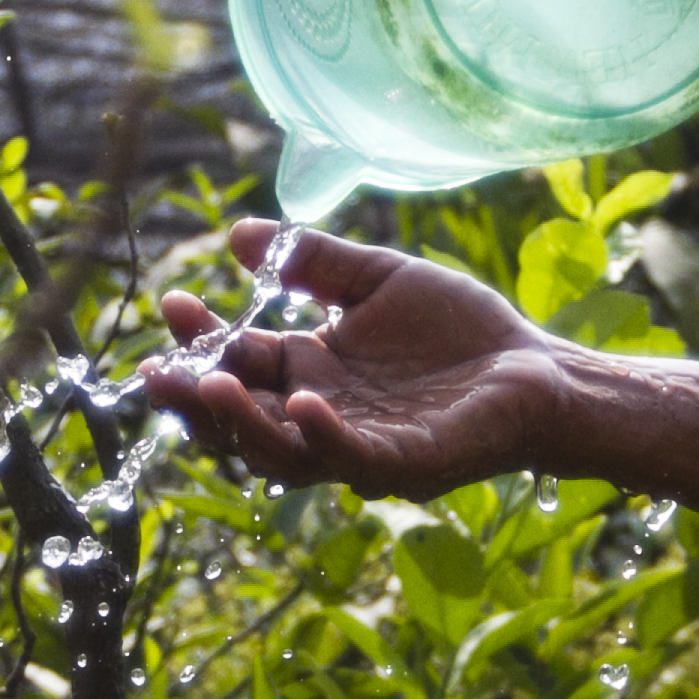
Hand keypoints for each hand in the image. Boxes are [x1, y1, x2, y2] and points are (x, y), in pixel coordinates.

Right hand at [146, 221, 576, 494]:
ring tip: (213, 387)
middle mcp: (323, 418)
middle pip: (242, 421)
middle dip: (197, 399)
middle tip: (160, 371)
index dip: (202, 344)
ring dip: (243, 425)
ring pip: (282, 453)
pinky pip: (353, 458)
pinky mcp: (406, 463)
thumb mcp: (377, 280)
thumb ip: (314, 262)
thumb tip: (238, 235)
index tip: (174, 306)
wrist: (537, 369)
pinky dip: (324, 434)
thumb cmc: (460, 332)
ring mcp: (360, 448)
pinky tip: (303, 401)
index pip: (238, 365)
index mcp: (310, 374)